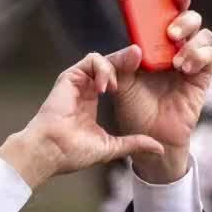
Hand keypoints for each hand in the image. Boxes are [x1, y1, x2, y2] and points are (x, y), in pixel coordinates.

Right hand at [0, 53, 165, 187]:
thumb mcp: (111, 147)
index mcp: (92, 101)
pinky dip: (103, 68)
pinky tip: (106, 87)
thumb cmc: (74, 151)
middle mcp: (86, 88)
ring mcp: (78, 81)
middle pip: (111, 65)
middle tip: (142, 62)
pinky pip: (91, 60)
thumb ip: (134, 143)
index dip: (131, 75)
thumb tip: (159, 149)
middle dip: (128, 62)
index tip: (149, 77)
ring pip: (102, 60)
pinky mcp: (70, 76)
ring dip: (115, 66)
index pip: (116, 79)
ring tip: (116, 87)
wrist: (53, 150)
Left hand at [111, 0, 211, 182]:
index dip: (175, 0)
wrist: (149, 136)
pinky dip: (200, 57)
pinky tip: (185, 68)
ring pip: (204, 36)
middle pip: (191, 19)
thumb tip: (136, 47)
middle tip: (170, 33)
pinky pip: (210, 57)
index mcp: (155, 43)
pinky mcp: (203, 77)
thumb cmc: (133, 108)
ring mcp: (191, 61)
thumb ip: (123, 62)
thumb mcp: (121, 82)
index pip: (168, 14)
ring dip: (191, 43)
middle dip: (185, 19)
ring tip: (176, 61)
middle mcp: (176, 48)